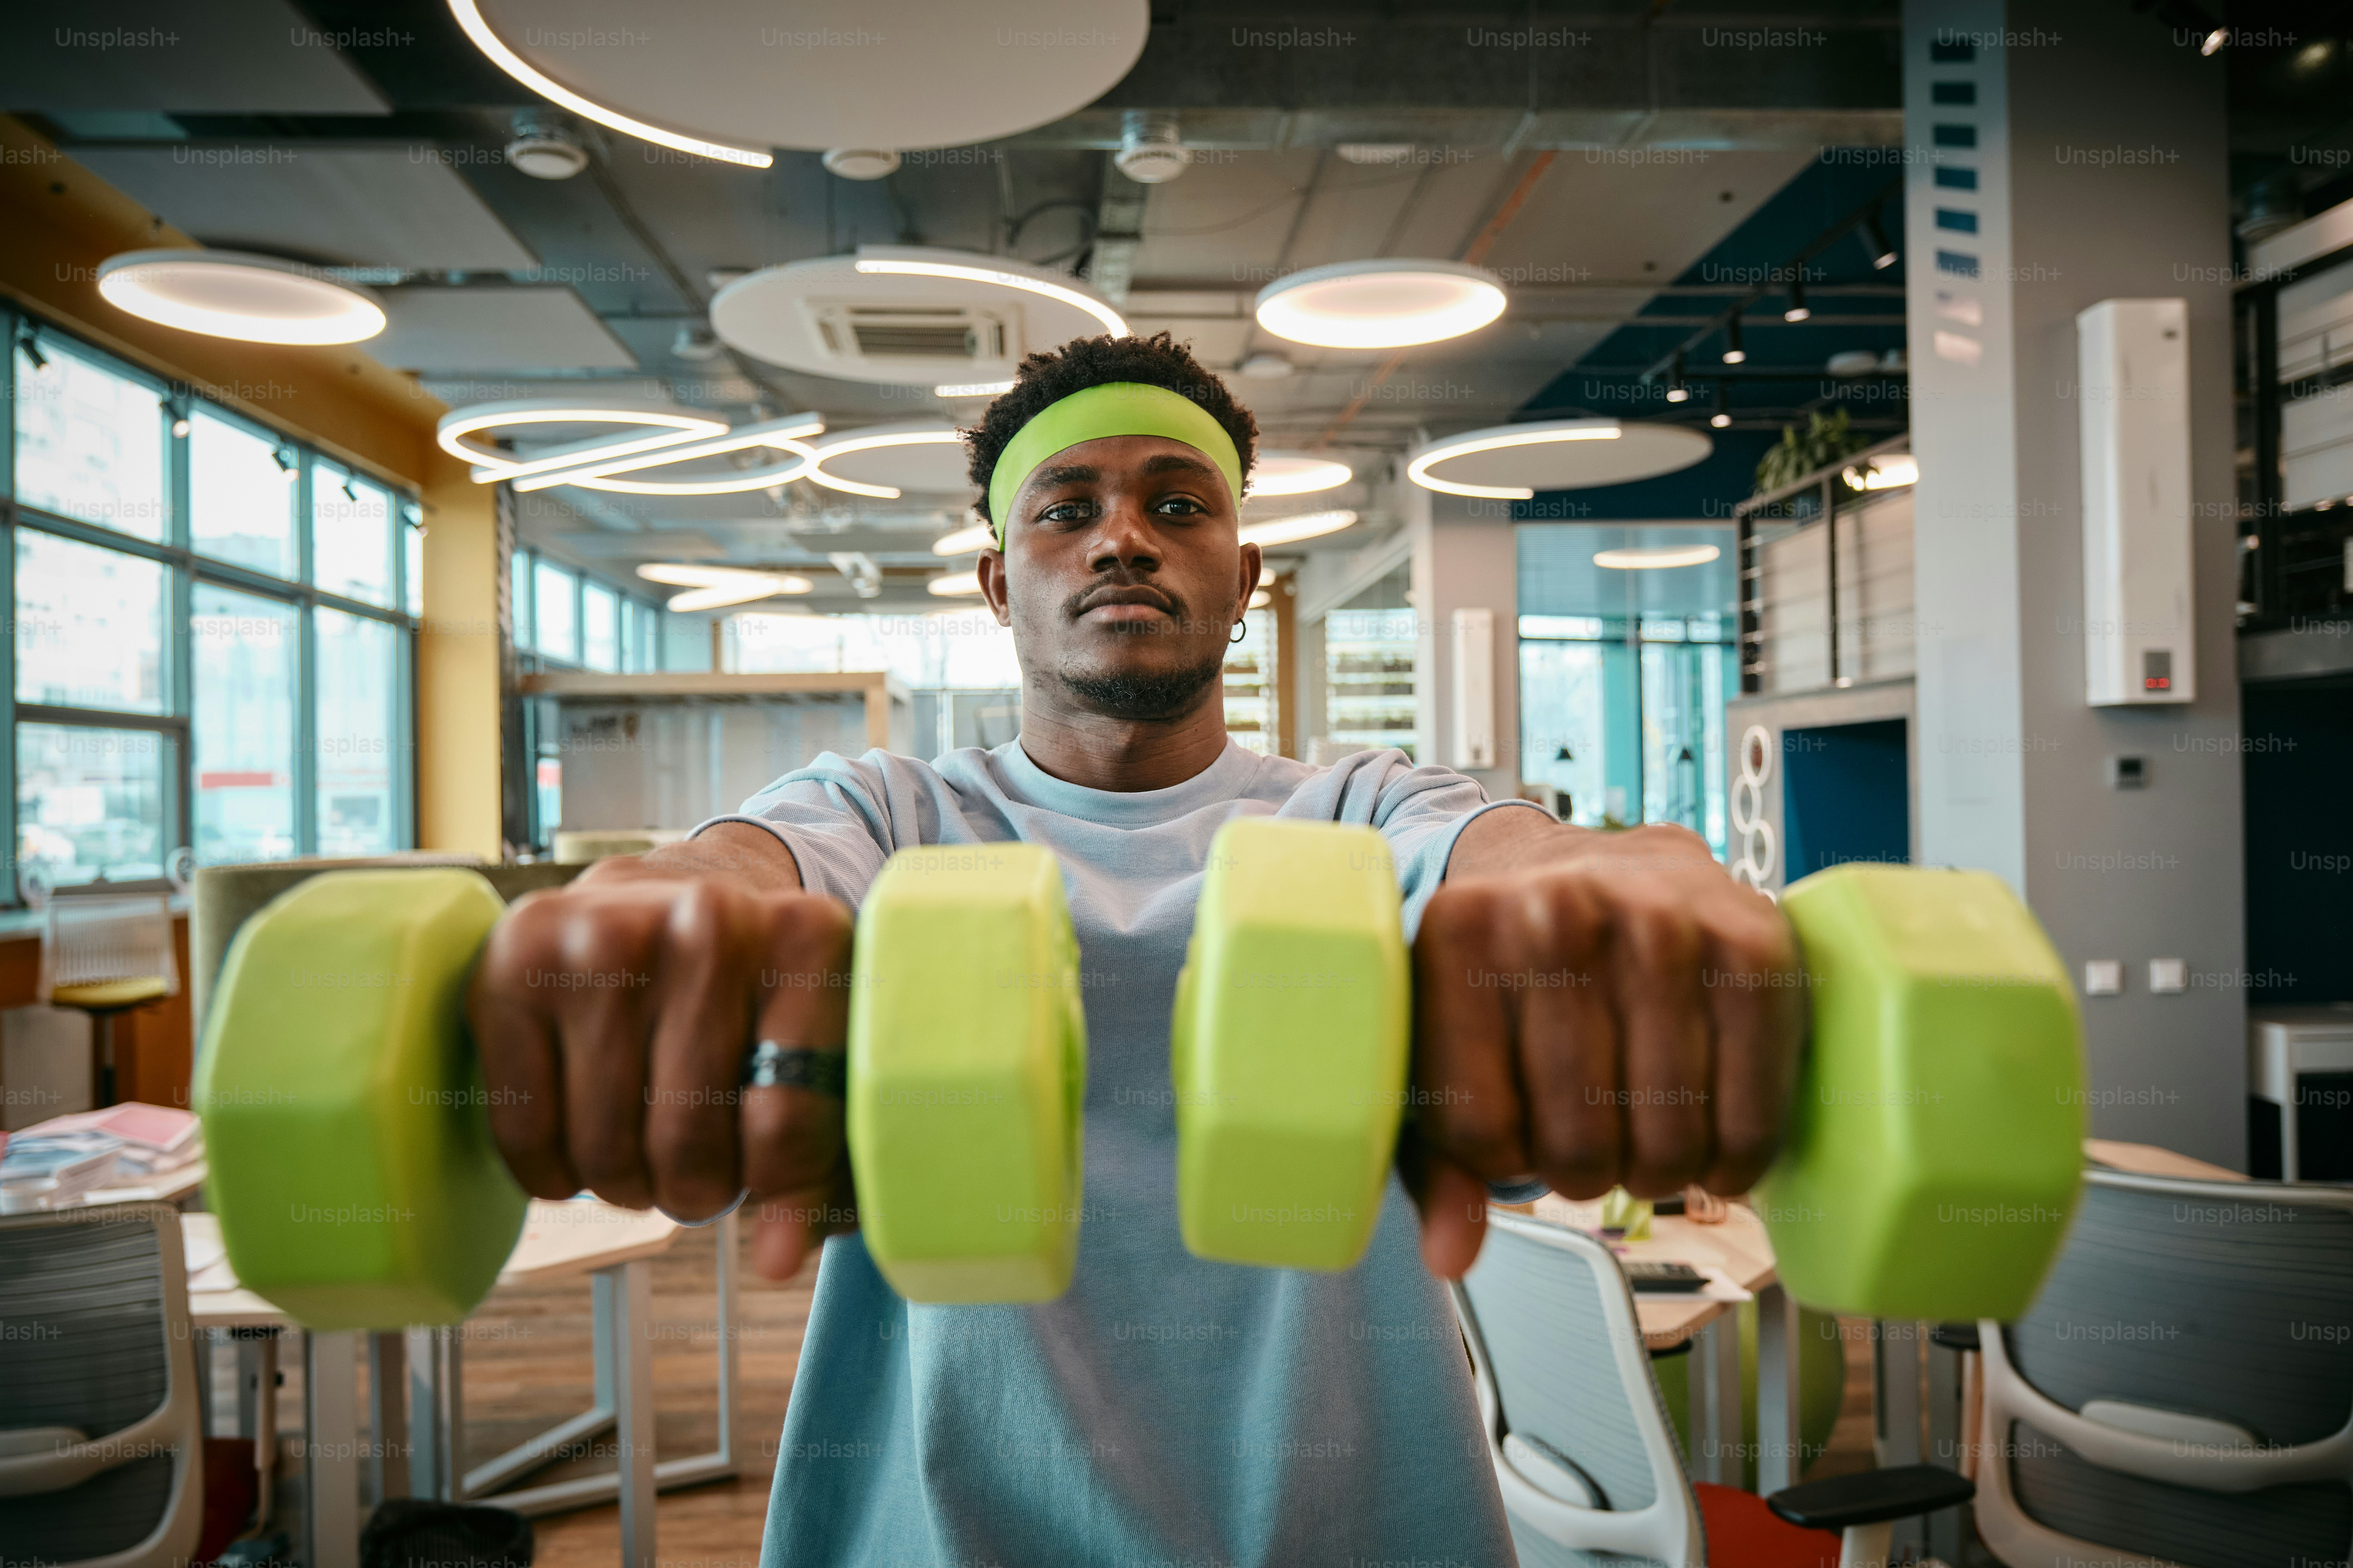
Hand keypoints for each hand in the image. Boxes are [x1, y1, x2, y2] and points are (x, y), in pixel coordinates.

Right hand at [467, 842, 855, 1279]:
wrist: (669, 894)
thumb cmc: (754, 999)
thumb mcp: (816, 1059)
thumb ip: (814, 1165)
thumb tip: (779, 1263)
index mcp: (807, 938)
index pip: (785, 1122)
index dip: (776, 1188)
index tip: (763, 1185)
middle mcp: (708, 921)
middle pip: (687, 1143)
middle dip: (695, 1190)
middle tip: (698, 1170)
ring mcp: (603, 934)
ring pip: (605, 1147)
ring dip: (627, 1184)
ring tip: (646, 1148)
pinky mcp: (515, 962)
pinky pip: (525, 1132)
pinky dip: (553, 1171)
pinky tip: (581, 1140)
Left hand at [1402, 820, 1803, 1278]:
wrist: (1601, 868)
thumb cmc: (1513, 980)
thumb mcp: (1446, 1055)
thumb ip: (1439, 1162)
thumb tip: (1452, 1258)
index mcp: (1459, 933)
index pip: (1477, 1132)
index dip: (1500, 1159)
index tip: (1516, 1126)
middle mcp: (1557, 914)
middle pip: (1576, 1144)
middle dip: (1586, 1169)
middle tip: (1593, 1135)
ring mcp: (1662, 922)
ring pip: (1665, 1140)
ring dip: (1659, 1168)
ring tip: (1645, 1129)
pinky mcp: (1753, 946)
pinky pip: (1750, 1117)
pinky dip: (1736, 1157)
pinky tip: (1712, 1138)